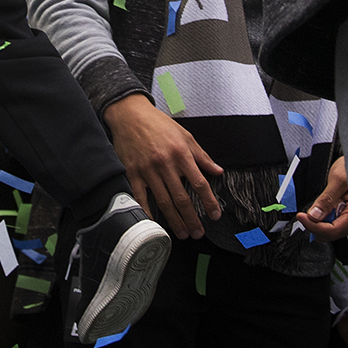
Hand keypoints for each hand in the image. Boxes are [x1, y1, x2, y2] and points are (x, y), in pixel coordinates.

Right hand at [104, 93, 224, 238]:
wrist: (130, 114)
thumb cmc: (158, 124)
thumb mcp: (185, 135)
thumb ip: (202, 155)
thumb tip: (218, 171)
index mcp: (181, 154)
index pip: (199, 183)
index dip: (209, 202)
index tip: (215, 215)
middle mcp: (165, 164)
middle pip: (181, 198)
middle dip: (192, 219)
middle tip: (198, 233)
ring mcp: (147, 170)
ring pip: (163, 201)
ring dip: (174, 220)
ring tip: (182, 233)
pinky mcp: (132, 172)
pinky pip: (140, 196)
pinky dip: (146, 211)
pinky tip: (153, 223)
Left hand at [295, 156, 347, 240]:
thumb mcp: (337, 180)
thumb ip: (326, 199)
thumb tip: (314, 215)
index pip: (333, 230)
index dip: (313, 226)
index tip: (301, 217)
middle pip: (331, 233)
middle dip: (315, 225)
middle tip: (303, 213)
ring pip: (331, 231)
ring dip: (319, 222)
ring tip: (316, 207)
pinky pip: (333, 225)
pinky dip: (323, 219)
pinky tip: (321, 209)